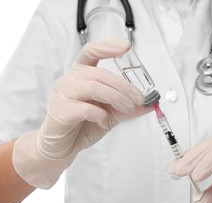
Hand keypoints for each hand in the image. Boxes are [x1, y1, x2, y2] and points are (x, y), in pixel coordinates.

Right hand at [13, 38, 152, 188]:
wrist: (63, 147)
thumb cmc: (83, 125)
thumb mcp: (112, 114)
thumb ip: (129, 107)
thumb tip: (151, 102)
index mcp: (80, 74)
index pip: (91, 51)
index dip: (108, 46)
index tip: (126, 46)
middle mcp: (69, 80)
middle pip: (99, 73)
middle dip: (124, 86)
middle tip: (138, 99)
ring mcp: (62, 95)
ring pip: (94, 87)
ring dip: (116, 98)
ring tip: (127, 108)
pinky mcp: (60, 112)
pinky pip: (85, 108)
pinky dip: (100, 114)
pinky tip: (104, 120)